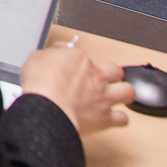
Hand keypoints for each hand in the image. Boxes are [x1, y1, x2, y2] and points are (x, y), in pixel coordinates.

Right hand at [18, 45, 133, 133]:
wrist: (48, 108)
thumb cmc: (41, 84)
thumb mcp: (38, 58)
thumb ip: (51, 52)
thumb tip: (58, 48)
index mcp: (80, 59)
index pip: (85, 56)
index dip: (79, 62)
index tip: (72, 67)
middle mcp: (96, 76)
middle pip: (116, 70)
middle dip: (113, 75)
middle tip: (105, 79)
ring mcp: (104, 96)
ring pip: (128, 91)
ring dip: (124, 93)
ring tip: (118, 96)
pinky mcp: (105, 117)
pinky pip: (122, 118)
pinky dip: (119, 119)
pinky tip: (114, 118)